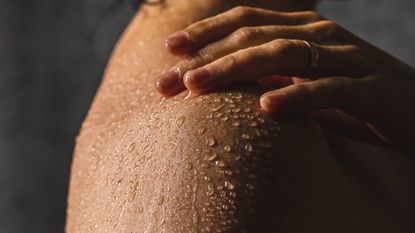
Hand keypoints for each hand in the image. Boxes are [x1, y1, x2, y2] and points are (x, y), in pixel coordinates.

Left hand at [155, 6, 414, 153]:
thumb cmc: (353, 97)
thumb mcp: (306, 80)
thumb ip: (275, 75)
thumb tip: (229, 82)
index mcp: (304, 30)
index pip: (247, 21)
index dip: (207, 32)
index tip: (171, 50)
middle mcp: (322, 35)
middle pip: (255, 36)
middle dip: (207, 56)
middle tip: (167, 80)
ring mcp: (347, 58)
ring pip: (284, 54)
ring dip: (236, 69)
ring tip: (197, 87)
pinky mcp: (370, 88)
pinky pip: (329, 89)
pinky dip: (297, 96)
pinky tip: (265, 108)